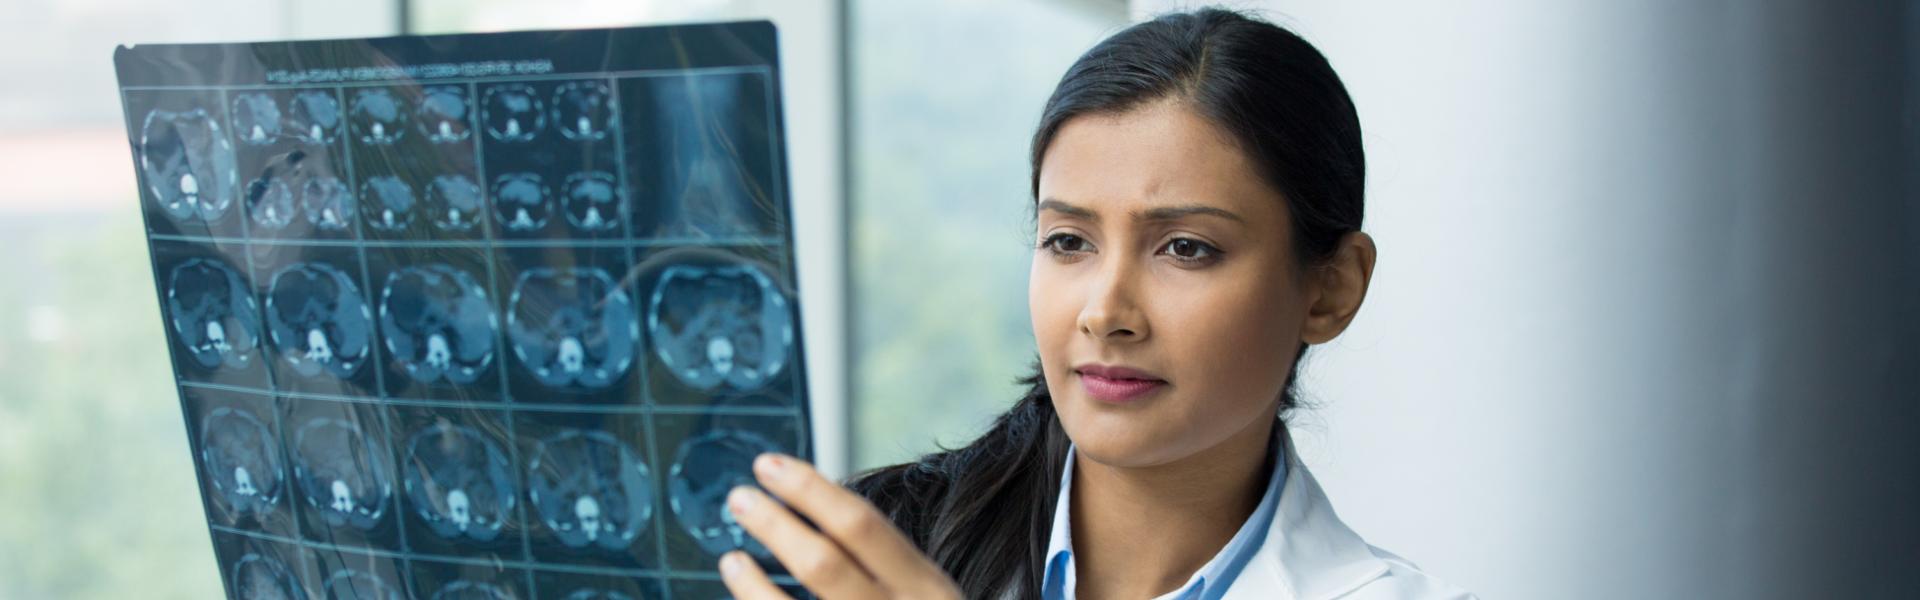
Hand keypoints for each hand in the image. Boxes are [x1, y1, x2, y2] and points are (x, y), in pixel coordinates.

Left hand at [717, 453, 961, 599]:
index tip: (770, 467)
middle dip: (774, 526)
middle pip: (823, 564)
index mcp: (925, 589)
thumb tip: (813, 509)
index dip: (810, 490)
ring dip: (752, 585)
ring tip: (732, 559)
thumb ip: (885, 566)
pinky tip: (747, 597)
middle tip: (739, 498)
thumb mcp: (926, 596)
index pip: (860, 525)